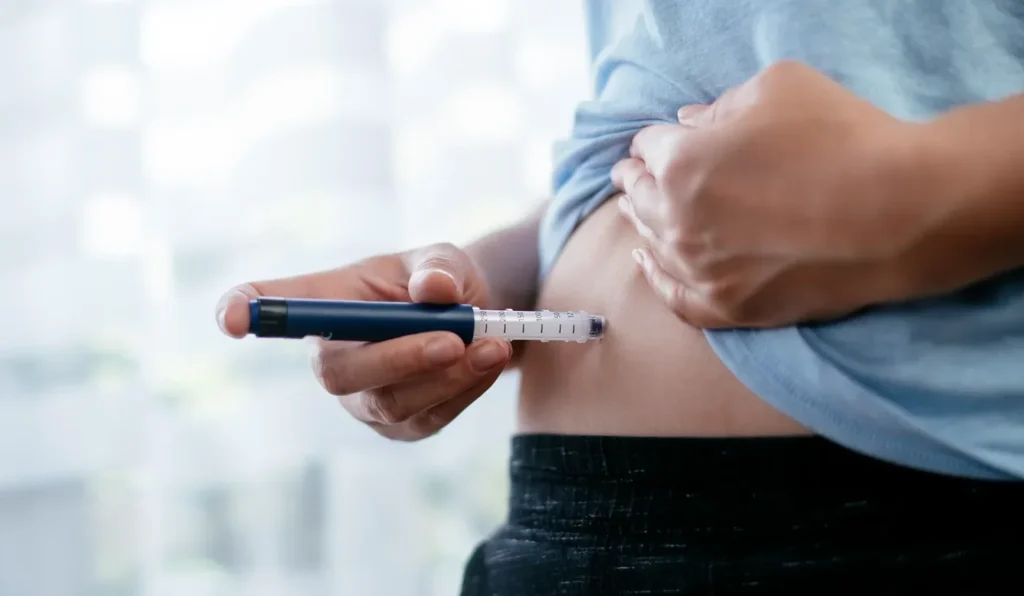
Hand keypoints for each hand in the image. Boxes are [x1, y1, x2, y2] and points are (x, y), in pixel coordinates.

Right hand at [214, 243, 512, 440]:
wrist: (479, 320)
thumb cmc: (443, 283)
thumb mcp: (445, 260)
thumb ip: (439, 268)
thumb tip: (433, 289)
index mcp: (329, 302)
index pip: (273, 305)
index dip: (244, 310)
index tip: (229, 318)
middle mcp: (334, 355)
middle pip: (339, 373)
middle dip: (398, 358)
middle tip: (453, 339)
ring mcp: (362, 398)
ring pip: (390, 403)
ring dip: (445, 378)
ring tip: (490, 346)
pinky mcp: (399, 426)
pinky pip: (428, 419)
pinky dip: (464, 390)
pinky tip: (490, 361)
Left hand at [611, 61, 929, 327]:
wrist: (902, 212)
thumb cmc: (843, 137)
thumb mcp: (777, 88)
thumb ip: (721, 105)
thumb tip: (689, 123)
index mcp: (681, 163)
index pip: (648, 149)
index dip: (652, 142)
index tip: (655, 143)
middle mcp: (678, 221)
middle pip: (640, 198)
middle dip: (637, 181)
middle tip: (635, 175)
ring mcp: (701, 271)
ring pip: (652, 246)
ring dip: (642, 224)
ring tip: (637, 213)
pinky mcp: (730, 308)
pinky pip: (675, 299)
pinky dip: (656, 280)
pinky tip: (648, 265)